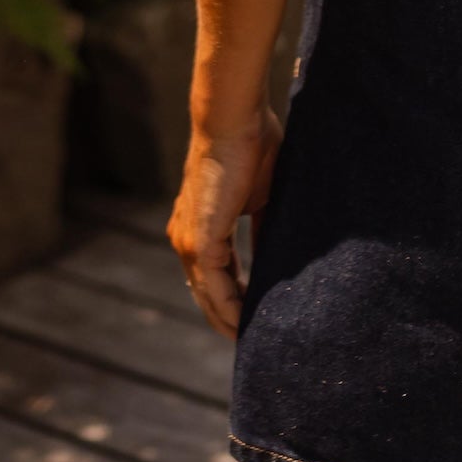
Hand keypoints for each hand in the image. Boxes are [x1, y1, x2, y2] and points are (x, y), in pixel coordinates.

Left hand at [168, 110, 281, 340]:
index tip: (255, 318)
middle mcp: (187, 238)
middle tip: (253, 341)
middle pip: (207, 293)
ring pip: (208, 295)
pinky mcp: (199, 241)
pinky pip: (214, 287)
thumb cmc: (252, 144)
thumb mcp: (262, 197)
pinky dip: (228, 308)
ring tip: (251, 341)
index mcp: (200, 226)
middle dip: (228, 318)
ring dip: (228, 320)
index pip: (214, 275)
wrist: (234, 119)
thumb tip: (273, 259)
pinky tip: (245, 325)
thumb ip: (262, 230)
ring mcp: (189, 241)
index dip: (233, 299)